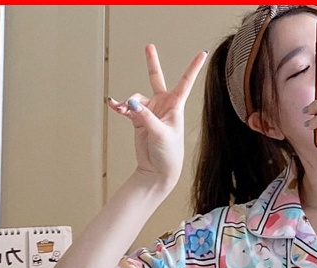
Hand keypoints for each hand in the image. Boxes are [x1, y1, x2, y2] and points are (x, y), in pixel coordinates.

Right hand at [108, 45, 207, 188]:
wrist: (158, 171)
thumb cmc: (168, 154)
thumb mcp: (160, 134)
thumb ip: (146, 116)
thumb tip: (130, 102)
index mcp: (175, 106)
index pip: (185, 82)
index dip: (193, 68)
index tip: (202, 54)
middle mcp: (163, 106)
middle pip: (156, 79)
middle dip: (152, 62)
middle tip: (148, 46)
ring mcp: (150, 112)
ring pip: (136, 97)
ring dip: (128, 102)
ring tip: (122, 109)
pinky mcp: (139, 120)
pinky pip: (127, 108)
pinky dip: (120, 107)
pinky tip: (113, 106)